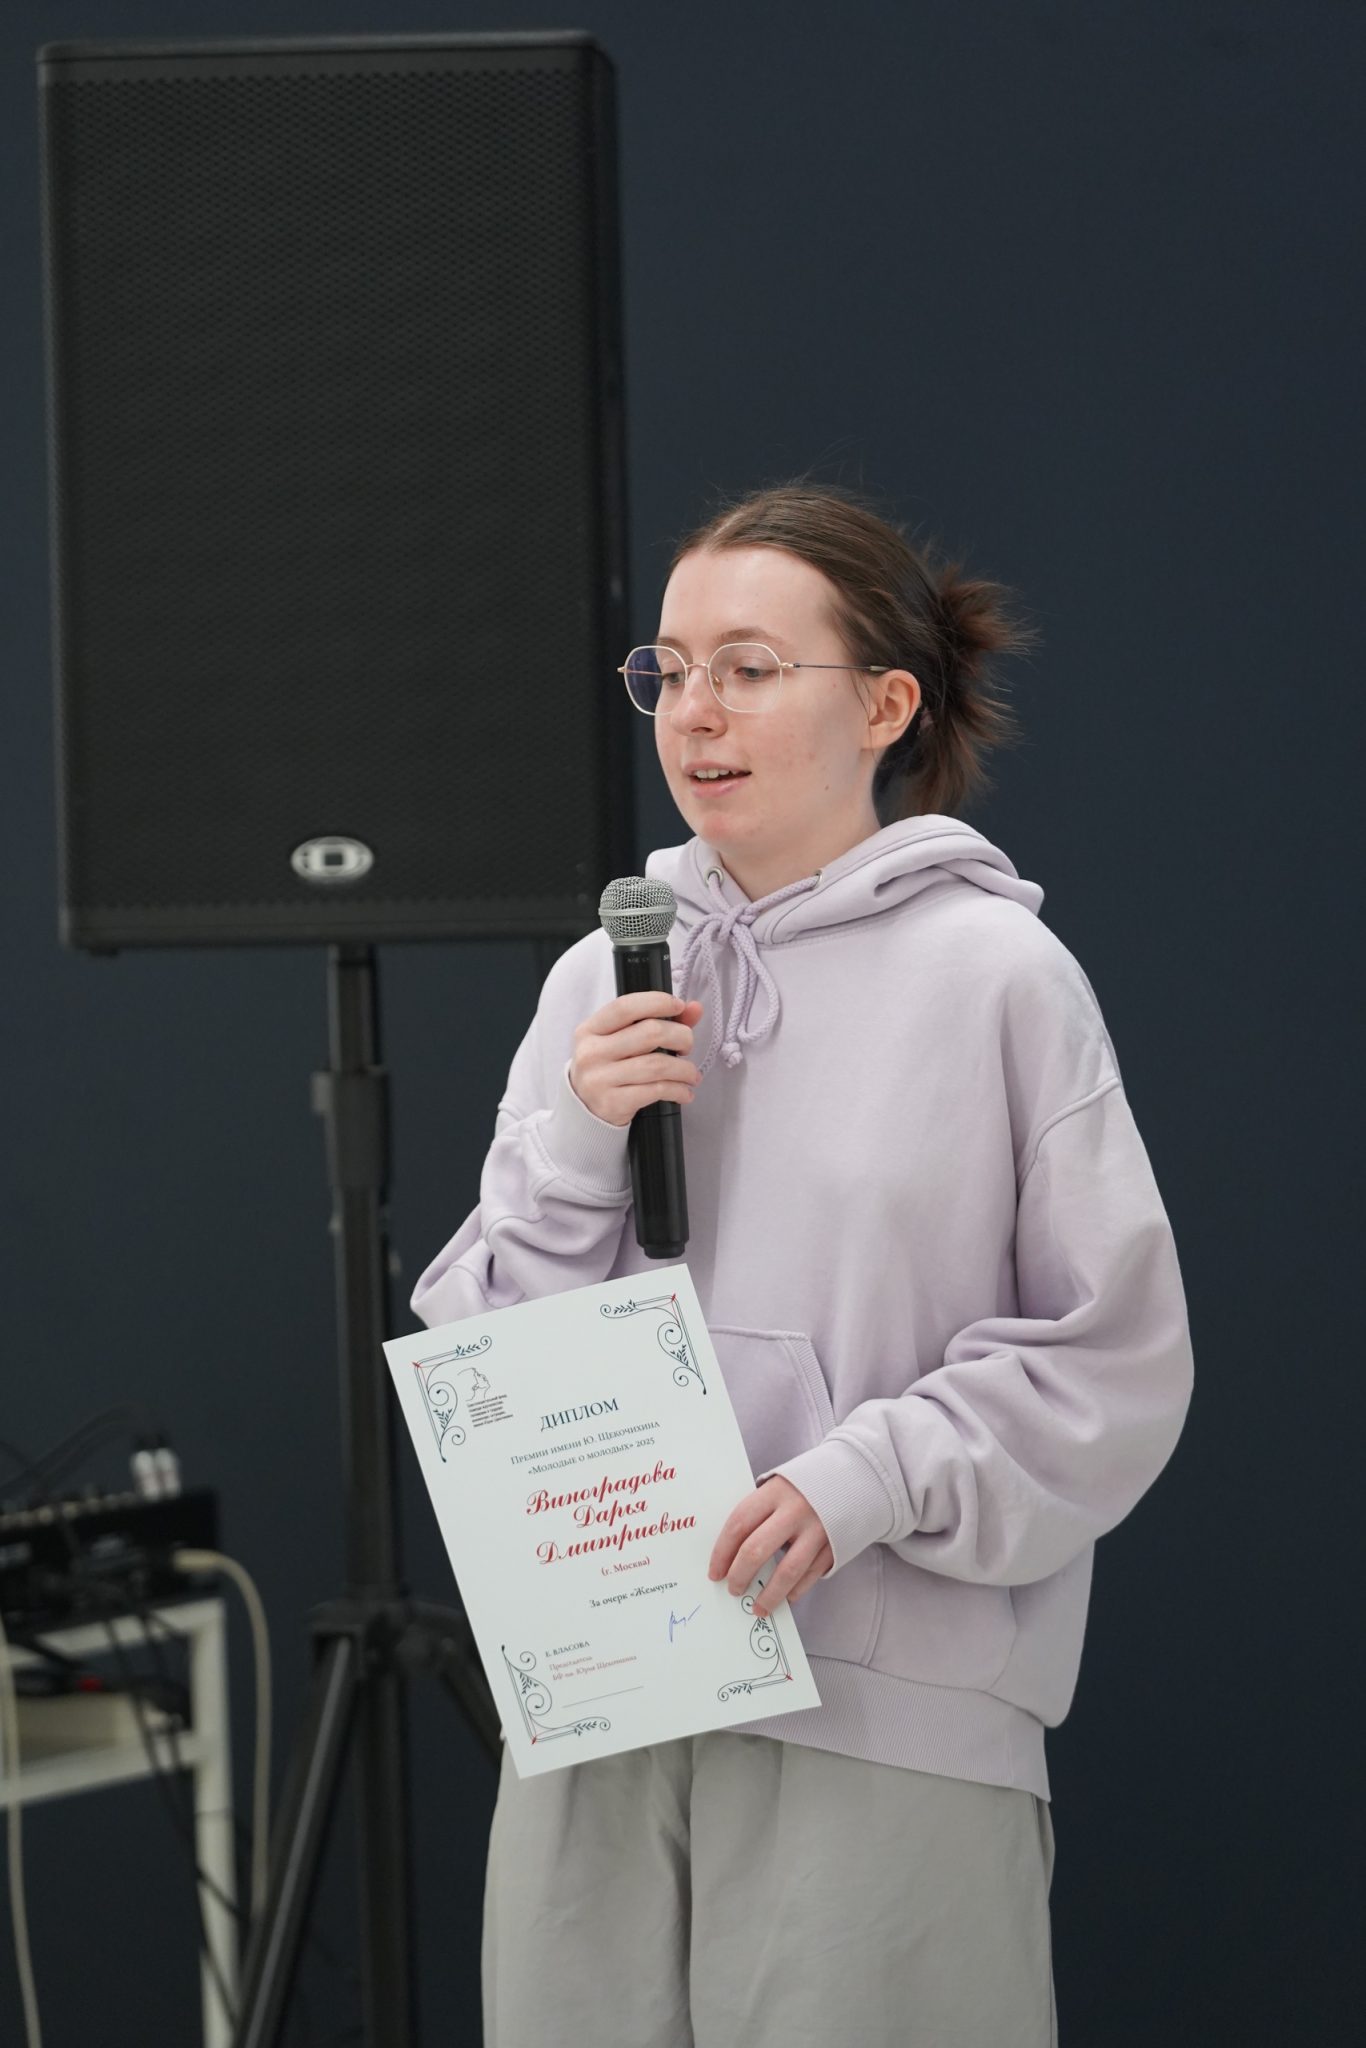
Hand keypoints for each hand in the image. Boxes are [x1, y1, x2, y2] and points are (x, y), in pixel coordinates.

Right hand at [569, 993, 705, 1126]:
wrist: (586, 1109)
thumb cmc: (610, 1068)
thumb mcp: (622, 1040)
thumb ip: (658, 1021)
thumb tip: (694, 1008)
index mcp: (590, 1029)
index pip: (625, 1007)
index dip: (658, 1001)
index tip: (679, 1006)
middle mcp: (592, 1052)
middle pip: (650, 1033)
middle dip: (681, 1037)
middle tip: (687, 1047)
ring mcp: (600, 1079)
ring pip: (657, 1065)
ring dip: (684, 1069)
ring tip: (691, 1074)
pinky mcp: (613, 1103)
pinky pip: (656, 1090)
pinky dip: (678, 1090)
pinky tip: (684, 1092)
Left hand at [708, 1474, 832, 1617]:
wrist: (853, 1478)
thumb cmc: (804, 1487)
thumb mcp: (778, 1487)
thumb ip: (759, 1513)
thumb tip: (732, 1552)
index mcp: (775, 1492)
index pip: (739, 1524)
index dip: (722, 1552)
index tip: (715, 1572)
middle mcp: (795, 1511)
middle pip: (757, 1549)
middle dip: (740, 1575)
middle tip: (732, 1589)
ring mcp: (817, 1530)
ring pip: (787, 1571)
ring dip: (769, 1595)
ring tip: (757, 1608)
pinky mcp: (835, 1546)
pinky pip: (811, 1576)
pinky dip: (796, 1591)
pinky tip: (785, 1598)